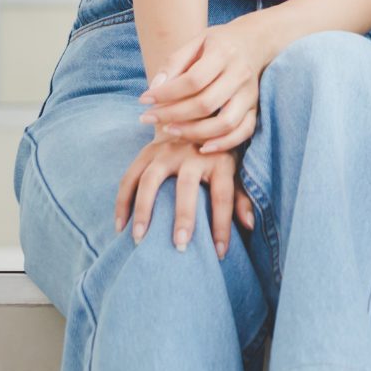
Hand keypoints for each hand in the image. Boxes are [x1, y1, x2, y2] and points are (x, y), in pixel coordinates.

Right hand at [114, 139, 247, 256]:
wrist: (194, 117)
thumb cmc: (217, 154)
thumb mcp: (235, 171)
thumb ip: (241, 197)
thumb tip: (249, 225)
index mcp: (220, 160)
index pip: (223, 196)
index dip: (222, 225)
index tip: (219, 253)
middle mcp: (192, 153)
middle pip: (187, 186)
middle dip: (184, 216)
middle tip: (180, 245)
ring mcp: (166, 151)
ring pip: (150, 180)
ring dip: (144, 210)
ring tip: (139, 238)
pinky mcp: (145, 152)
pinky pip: (129, 178)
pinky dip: (122, 202)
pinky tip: (120, 227)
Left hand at [140, 15, 279, 153]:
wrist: (257, 42)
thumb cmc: (220, 43)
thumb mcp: (196, 41)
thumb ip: (174, 62)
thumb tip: (155, 88)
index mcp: (224, 54)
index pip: (193, 80)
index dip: (166, 94)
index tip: (144, 100)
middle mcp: (240, 75)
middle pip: (206, 104)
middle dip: (172, 115)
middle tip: (149, 118)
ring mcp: (250, 94)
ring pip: (225, 123)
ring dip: (194, 133)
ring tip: (170, 130)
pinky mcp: (255, 108)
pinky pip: (243, 132)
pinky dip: (224, 144)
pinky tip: (202, 147)